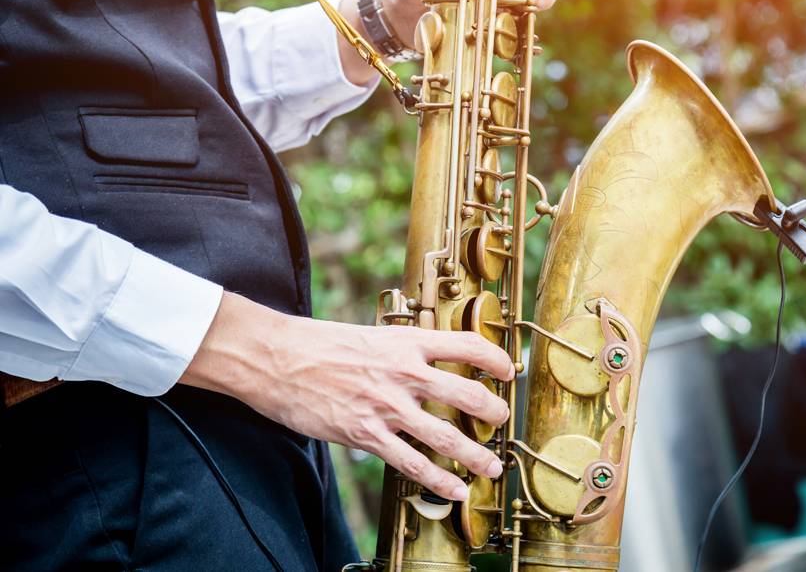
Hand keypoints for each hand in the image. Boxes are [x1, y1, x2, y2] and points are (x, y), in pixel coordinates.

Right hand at [182, 292, 514, 501]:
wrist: (277, 359)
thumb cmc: (319, 344)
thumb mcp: (371, 335)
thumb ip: (402, 349)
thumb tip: (426, 360)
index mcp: (407, 341)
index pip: (467, 345)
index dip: (496, 359)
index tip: (509, 370)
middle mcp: (405, 373)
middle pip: (469, 395)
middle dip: (494, 413)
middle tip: (503, 422)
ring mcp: (388, 406)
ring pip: (447, 436)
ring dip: (476, 455)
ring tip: (491, 467)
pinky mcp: (367, 434)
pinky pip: (412, 463)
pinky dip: (439, 481)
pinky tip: (455, 491)